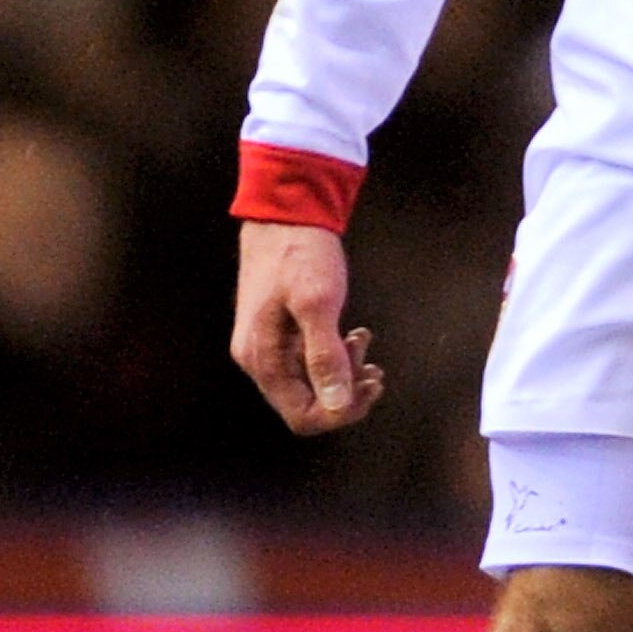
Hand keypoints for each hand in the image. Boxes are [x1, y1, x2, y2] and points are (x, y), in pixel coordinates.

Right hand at [232, 222, 383, 433]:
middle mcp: (259, 360)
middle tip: (373, 367)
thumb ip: (326, 356)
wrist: (285, 214)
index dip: (339, 413)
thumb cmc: (300, 255)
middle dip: (345, 393)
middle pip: (306, 405)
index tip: (369, 388)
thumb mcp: (318, 303)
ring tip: (363, 344)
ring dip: (344, 374)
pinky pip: (309, 362)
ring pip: (310, 384)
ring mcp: (267, 346)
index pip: (301, 417)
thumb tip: (338, 404)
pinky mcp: (279, 332)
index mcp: (263, 360)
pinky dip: (335, 356)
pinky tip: (354, 337)